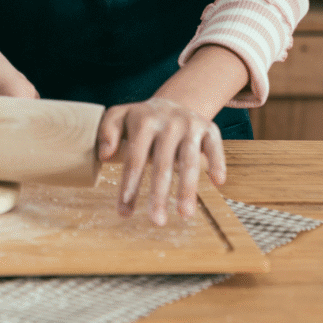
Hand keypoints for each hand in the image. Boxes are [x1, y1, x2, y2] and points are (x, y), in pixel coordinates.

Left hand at [97, 97, 225, 225]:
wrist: (174, 101)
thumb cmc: (142, 118)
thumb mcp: (119, 116)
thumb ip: (106, 131)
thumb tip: (104, 155)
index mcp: (143, 122)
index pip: (135, 159)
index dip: (130, 185)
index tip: (124, 211)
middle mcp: (168, 124)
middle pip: (162, 164)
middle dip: (159, 194)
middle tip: (156, 221)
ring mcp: (190, 126)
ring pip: (189, 160)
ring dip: (188, 188)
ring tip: (184, 214)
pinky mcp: (209, 128)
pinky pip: (215, 147)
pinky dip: (217, 162)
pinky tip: (217, 183)